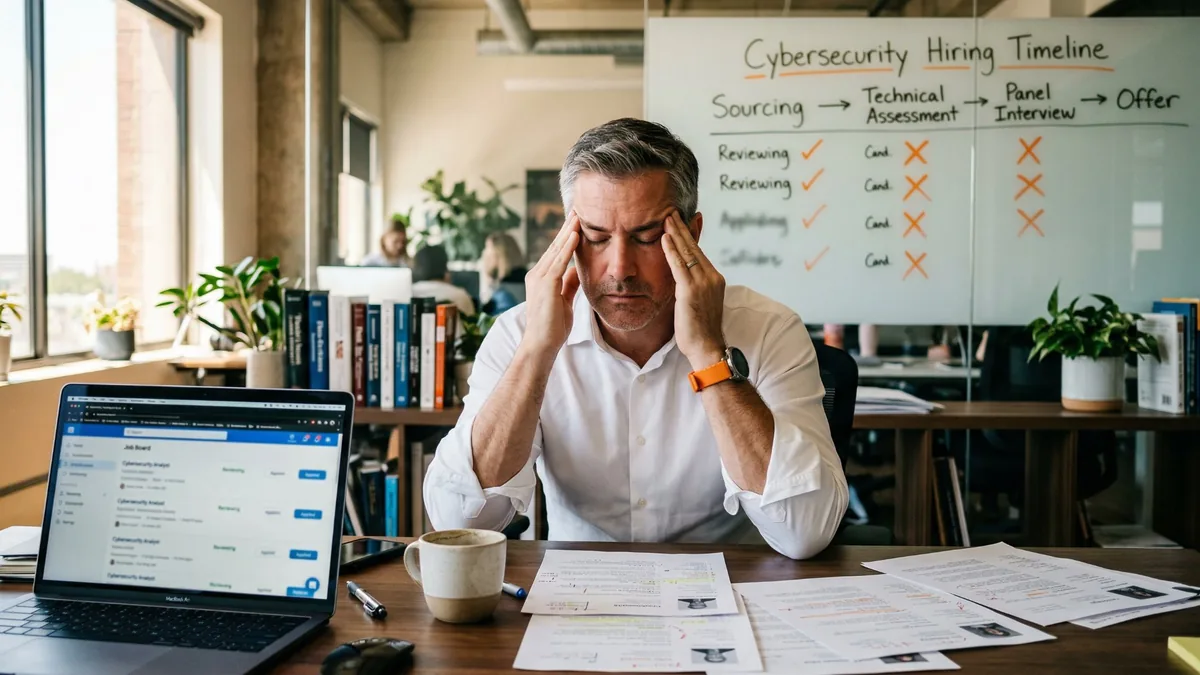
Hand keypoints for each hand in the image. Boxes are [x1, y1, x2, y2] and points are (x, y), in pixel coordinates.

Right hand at [520, 211, 581, 357]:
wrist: (541, 345)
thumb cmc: (552, 328)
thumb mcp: (564, 301)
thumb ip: (569, 284)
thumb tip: (577, 270)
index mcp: (541, 278)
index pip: (556, 252)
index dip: (566, 236)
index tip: (577, 222)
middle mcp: (537, 274)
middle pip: (555, 246)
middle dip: (567, 227)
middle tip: (578, 209)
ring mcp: (539, 278)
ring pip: (556, 249)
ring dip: (568, 231)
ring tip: (579, 214)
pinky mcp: (545, 284)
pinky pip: (558, 261)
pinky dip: (567, 246)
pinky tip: (576, 233)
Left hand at [661, 212, 725, 369]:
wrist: (707, 347)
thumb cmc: (699, 330)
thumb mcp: (697, 303)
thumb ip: (691, 287)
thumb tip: (682, 280)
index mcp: (714, 279)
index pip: (699, 253)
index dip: (688, 237)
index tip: (680, 223)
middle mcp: (712, 277)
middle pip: (694, 248)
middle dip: (682, 229)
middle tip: (672, 212)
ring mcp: (703, 283)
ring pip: (687, 252)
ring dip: (675, 233)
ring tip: (666, 217)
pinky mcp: (691, 290)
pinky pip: (679, 265)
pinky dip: (671, 250)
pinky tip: (664, 237)